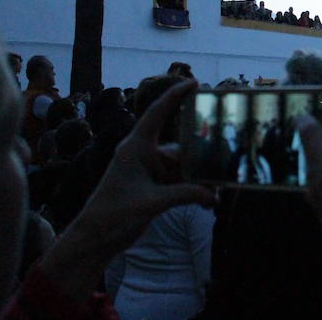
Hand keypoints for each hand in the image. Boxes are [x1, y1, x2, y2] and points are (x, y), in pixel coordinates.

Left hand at [38, 80, 215, 300]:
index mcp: (135, 147)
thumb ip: (185, 195)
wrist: (95, 239)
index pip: (157, 113)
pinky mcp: (153, 186)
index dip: (174, 95)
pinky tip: (208, 199)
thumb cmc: (113, 214)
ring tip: (219, 187)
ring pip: (182, 165)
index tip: (194, 82)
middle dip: (201, 151)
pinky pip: (179, 180)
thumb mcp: (151, 203)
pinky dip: (193, 188)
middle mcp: (143, 154)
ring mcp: (149, 170)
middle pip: (180, 145)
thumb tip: (214, 196)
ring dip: (199, 176)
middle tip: (226, 152)